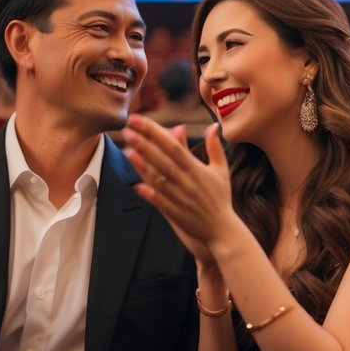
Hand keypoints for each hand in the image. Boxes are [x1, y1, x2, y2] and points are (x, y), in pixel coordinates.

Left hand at [122, 116, 236, 251]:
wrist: (222, 229)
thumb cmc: (221, 198)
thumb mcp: (221, 170)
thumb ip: (214, 147)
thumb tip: (213, 126)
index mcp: (197, 169)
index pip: (174, 146)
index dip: (156, 133)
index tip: (140, 121)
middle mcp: (187, 181)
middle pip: (163, 159)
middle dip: (144, 143)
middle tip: (128, 129)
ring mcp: (180, 198)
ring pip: (159, 179)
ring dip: (142, 165)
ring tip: (127, 150)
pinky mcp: (175, 213)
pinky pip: (160, 202)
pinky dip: (149, 193)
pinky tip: (136, 185)